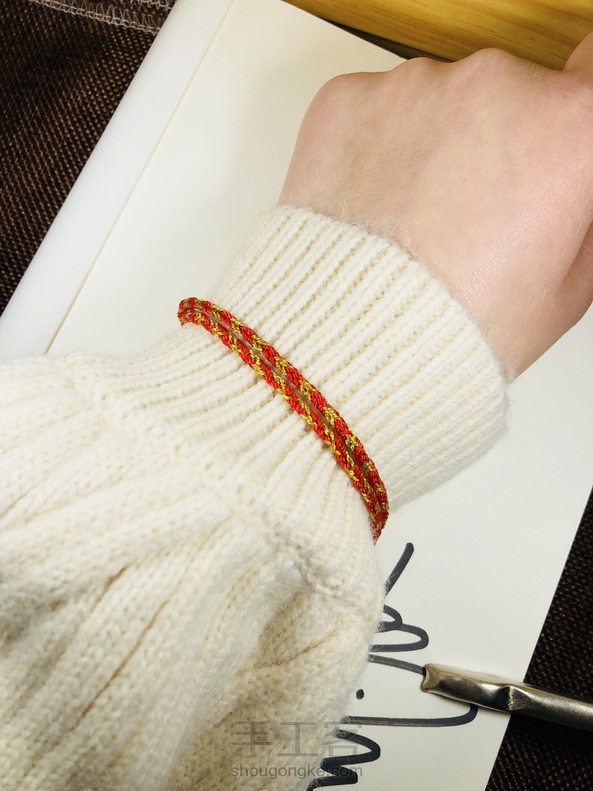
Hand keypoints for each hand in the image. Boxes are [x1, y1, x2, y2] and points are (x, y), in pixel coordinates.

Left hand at [280, 36, 592, 374]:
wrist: (350, 347)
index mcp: (564, 128)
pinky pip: (376, 110)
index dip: (567, 123)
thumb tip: (574, 179)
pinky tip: (376, 207)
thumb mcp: (571, 285)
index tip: (550, 144)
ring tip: (414, 221)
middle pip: (510, 92)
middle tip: (471, 215)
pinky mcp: (346, 99)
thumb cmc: (454, 330)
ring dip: (432, 145)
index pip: (592, 73)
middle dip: (498, 143)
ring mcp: (412, 88)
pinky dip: (375, 147)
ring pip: (438, 101)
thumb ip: (584, 207)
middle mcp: (492, 87)